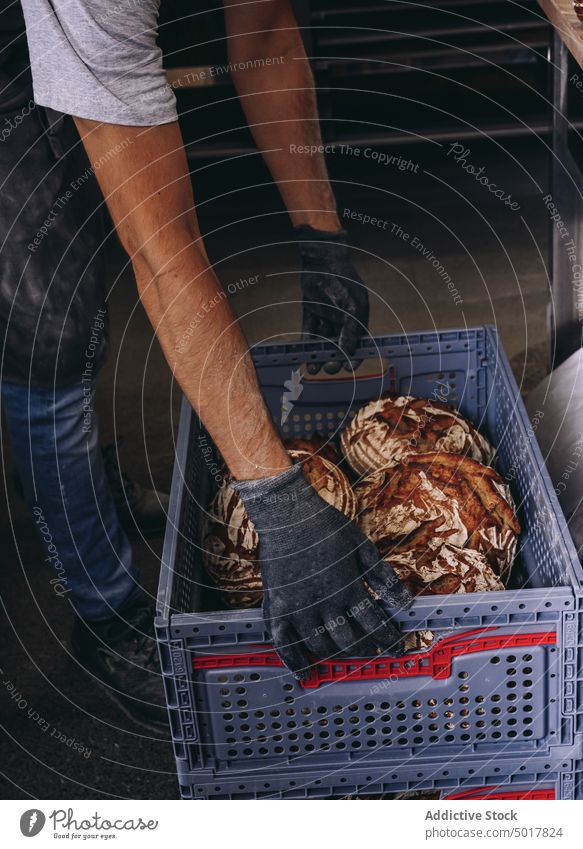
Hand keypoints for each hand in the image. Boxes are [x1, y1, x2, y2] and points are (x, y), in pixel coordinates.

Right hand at [233, 464, 411, 678]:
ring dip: (338, 656)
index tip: (397, 646)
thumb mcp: (363, 547)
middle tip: (376, 653)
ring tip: (348, 657)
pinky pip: (283, 643)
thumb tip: (405, 603)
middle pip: (349, 640)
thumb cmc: (327, 527)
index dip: (388, 639)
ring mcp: (298, 608)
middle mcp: (324, 604)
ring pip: (321, 646)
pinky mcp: (277, 607)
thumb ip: (384, 577)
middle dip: (367, 650)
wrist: (288, 514)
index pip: (373, 624)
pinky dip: (294, 661)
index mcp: (348, 588)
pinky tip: (304, 673)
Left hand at [295, 225, 368, 374]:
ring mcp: (326, 316)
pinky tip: (303, 354)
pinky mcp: (312, 313)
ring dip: (318, 355)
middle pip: (338, 345)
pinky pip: (309, 331)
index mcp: (357, 318)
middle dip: (334, 358)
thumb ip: (351, 330)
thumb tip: (349, 353)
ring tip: (313, 368)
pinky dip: (307, 343)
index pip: (358, 342)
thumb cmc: (341, 281)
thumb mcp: (350, 307)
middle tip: (329, 368)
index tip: (348, 368)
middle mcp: (342, 319)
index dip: (354, 356)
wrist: (321, 260)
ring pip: (323, 341)